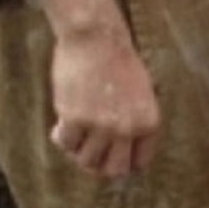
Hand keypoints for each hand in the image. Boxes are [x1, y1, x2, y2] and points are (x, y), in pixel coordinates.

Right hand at [47, 28, 161, 177]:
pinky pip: (66, 144)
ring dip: (78, 153)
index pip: (139, 162)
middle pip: (113, 169)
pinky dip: (61, 139)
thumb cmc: (118, 60)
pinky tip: (60, 128)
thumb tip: (120, 149)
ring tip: (74, 139)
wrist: (96, 37)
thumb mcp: (141, 94)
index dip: (124, 164)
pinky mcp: (75, 118)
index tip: (111, 159)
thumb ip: (134, 122)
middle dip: (100, 167)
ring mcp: (101, 126)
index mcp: (148, 124)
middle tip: (89, 156)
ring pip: (87, 160)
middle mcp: (127, 129)